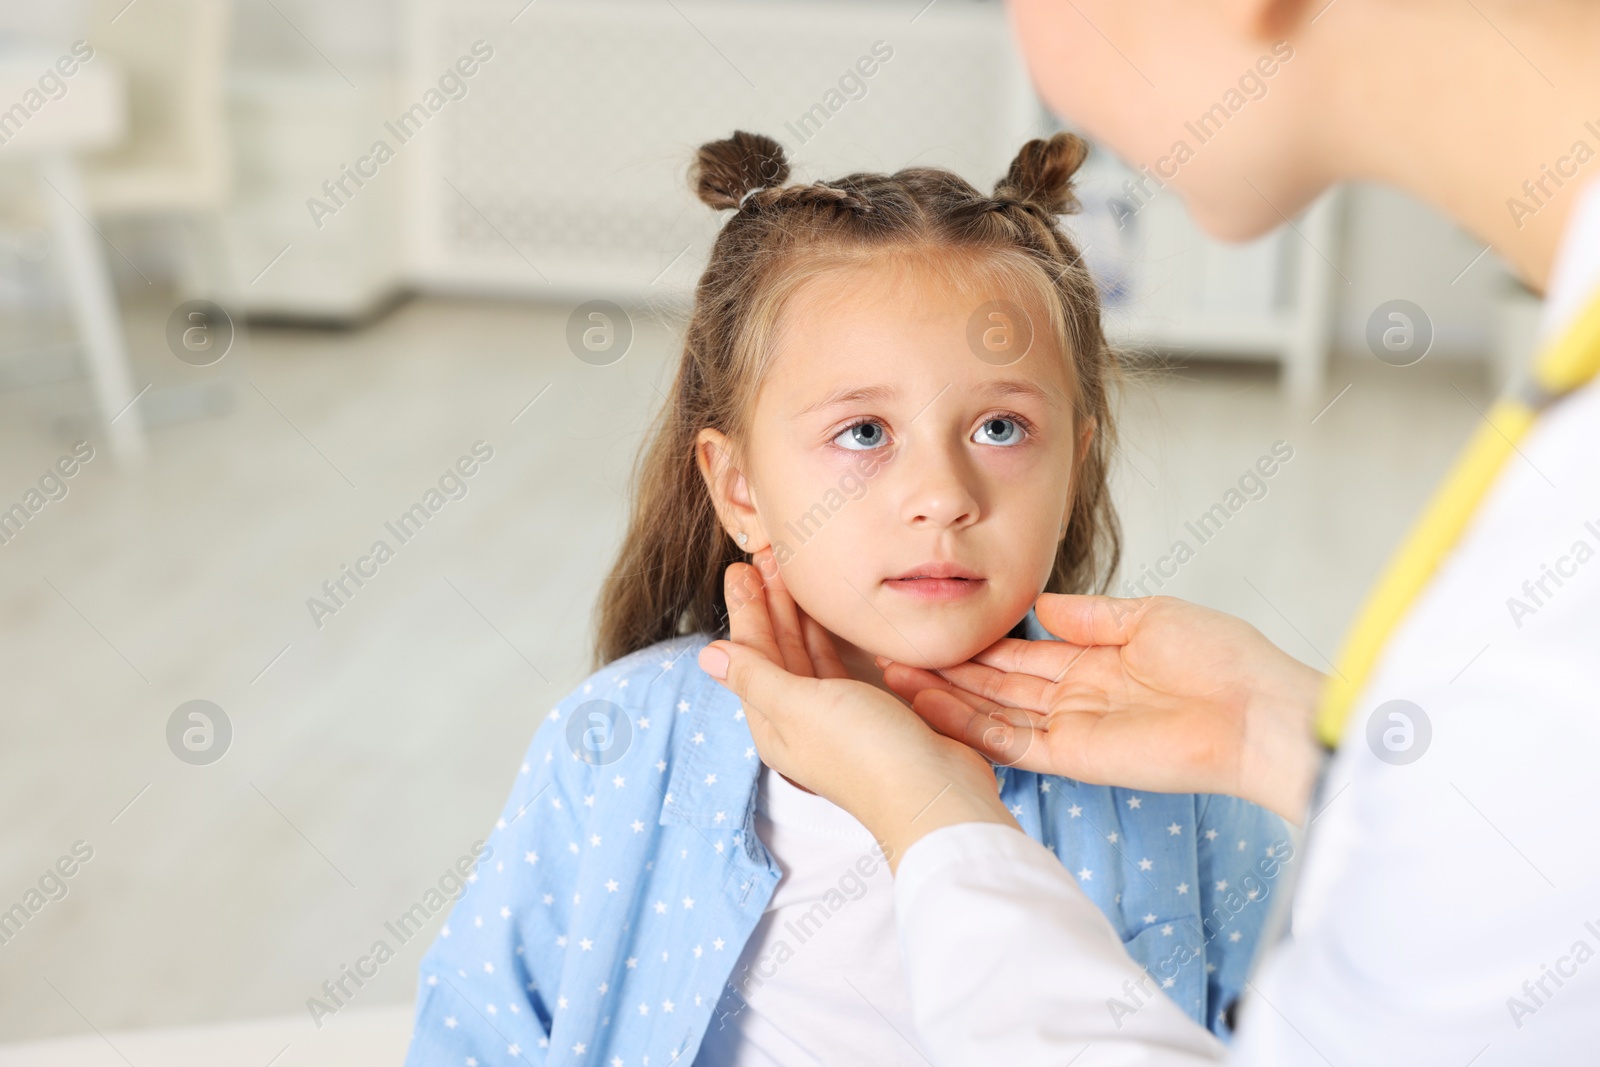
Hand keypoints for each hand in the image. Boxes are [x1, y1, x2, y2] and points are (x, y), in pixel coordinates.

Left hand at [698, 549, 1017, 870]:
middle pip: (777, 651)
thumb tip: (707, 657)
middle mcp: (800, 720)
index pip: (751, 655)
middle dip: (770, 604)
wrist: (935, 793)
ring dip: (799, 614)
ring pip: (807, 654)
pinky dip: (831, 635)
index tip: (741, 569)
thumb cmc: (866, 754)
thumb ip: (755, 676)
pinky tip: (833, 614)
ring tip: (793, 574)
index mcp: (774, 724)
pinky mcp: (871, 712)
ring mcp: (836, 716)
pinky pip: (839, 663)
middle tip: (766, 557)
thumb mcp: (800, 707)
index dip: (747, 610)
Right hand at [877, 594, 1324, 823]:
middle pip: (997, 685)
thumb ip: (1088, 616)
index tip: (934, 625)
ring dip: (946, 699)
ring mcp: (1073, 729)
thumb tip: (1038, 604)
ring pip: (993, 714)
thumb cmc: (1223, 659)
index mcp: (1095, 661)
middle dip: (948, 670)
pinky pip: (1011, 743)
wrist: (1257, 709)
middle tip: (893, 653)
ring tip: (895, 679)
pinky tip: (932, 708)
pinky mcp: (1075, 757)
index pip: (1021, 653)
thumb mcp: (1148, 616)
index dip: (977, 642)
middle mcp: (1076, 697)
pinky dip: (970, 728)